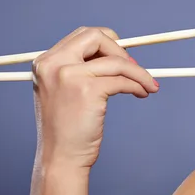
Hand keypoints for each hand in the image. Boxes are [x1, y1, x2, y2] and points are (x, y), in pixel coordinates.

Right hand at [31, 26, 158, 170]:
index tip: (121, 58)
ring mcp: (69, 76)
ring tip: (149, 84)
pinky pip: (122, 80)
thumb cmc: (67, 127)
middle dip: (121, 49)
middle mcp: (53, 64)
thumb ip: (79, 68)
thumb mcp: (63, 90)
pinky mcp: (87, 90)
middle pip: (96, 36)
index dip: (107, 42)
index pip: (82, 35)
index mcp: (45, 62)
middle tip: (134, 67)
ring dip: (139, 72)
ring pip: (117, 61)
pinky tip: (142, 93)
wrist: (60, 158)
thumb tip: (119, 52)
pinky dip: (138, 84)